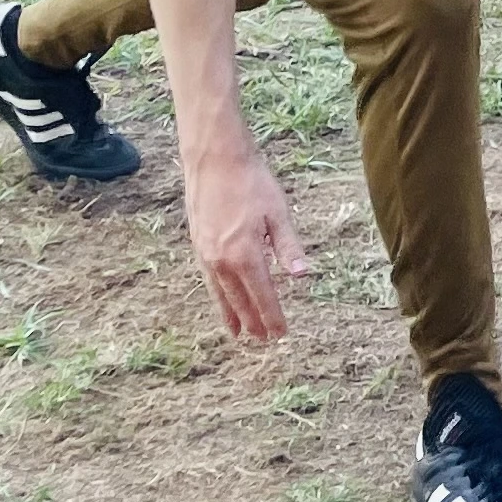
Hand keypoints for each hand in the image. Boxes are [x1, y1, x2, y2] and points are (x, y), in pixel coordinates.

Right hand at [184, 139, 309, 340]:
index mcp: (246, 254)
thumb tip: (302, 277)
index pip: (263, 294)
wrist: (214, 161)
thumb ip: (289, 247)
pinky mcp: (198, 246)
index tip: (281, 334)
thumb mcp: (278, 213)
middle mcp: (223, 261)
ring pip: (222, 294)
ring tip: (240, 334)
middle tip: (264, 340)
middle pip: (241, 300)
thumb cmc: (252, 182)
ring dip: (233, 315)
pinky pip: (210, 281)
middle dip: (254, 321)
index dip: (273, 315)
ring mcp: (207, 255)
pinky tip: (222, 302)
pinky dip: (218, 297)